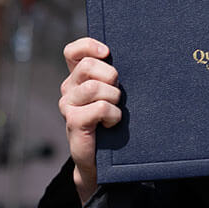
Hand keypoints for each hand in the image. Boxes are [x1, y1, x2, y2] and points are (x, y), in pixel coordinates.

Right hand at [58, 37, 121, 204]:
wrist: (103, 161)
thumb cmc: (115, 123)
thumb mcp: (116, 95)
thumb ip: (116, 78)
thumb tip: (139, 57)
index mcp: (78, 78)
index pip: (73, 51)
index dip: (88, 46)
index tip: (107, 52)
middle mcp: (69, 89)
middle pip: (88, 66)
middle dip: (110, 76)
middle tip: (118, 92)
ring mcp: (69, 106)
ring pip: (94, 87)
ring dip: (113, 97)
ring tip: (116, 109)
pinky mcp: (74, 122)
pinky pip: (98, 108)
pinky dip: (112, 114)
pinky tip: (113, 122)